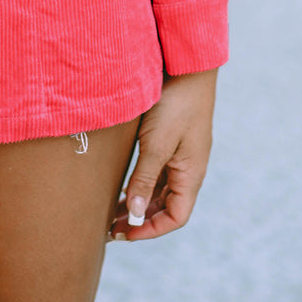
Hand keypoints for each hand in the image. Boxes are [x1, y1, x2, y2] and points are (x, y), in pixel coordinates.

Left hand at [108, 68, 216, 240]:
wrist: (186, 66)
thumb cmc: (174, 105)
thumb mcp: (156, 145)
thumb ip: (145, 180)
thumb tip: (136, 216)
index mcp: (191, 175)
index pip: (176, 217)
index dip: (151, 230)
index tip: (124, 234)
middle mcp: (188, 169)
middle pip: (166, 207)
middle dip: (140, 220)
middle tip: (109, 226)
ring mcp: (181, 155)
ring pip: (160, 191)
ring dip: (138, 203)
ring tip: (110, 210)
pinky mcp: (171, 140)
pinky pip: (157, 172)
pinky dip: (140, 183)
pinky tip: (121, 183)